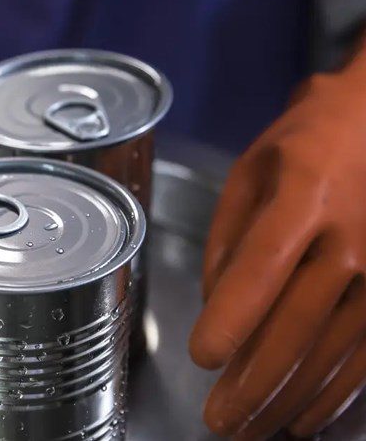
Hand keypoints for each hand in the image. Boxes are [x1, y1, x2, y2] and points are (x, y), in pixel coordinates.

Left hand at [190, 43, 365, 438]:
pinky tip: (306, 416)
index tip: (204, 357)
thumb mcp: (253, 170)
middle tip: (220, 421)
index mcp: (305, 195)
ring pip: (334, 347)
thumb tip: (213, 304)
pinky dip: (335, 391)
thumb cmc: (309, 141)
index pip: (264, 265)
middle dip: (256, 379)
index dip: (234, 317)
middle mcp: (352, 237)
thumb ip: (229, 236)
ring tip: (252, 430)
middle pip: (299, 321)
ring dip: (289, 396)